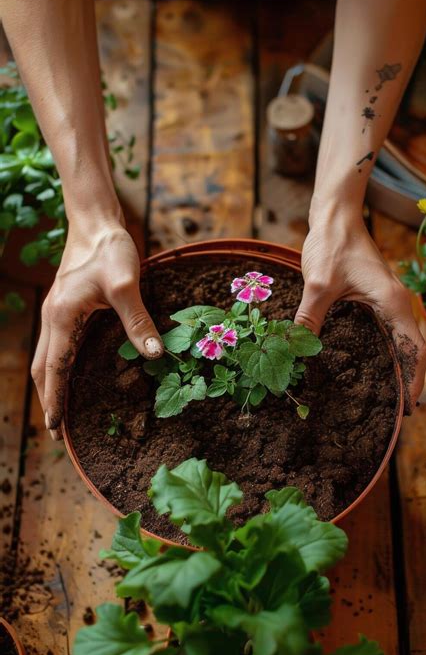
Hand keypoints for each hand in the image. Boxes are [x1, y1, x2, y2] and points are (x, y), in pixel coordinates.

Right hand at [32, 223, 163, 438]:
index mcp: (62, 317)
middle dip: (48, 399)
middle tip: (57, 431)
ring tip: (61, 411)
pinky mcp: (64, 308)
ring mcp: (55, 313)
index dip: (54, 399)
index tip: (55, 428)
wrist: (96, 224)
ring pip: (45, 358)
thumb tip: (155, 354)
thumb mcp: (126, 285)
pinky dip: (58, 367)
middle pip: (42, 369)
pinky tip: (72, 374)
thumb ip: (138, 320)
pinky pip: (56, 345)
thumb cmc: (109, 251)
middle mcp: (52, 319)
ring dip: (51, 385)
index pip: (54, 369)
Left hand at [294, 212, 425, 412]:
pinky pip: (385, 330)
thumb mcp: (318, 285)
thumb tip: (296, 351)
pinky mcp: (375, 297)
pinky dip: (384, 350)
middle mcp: (396, 304)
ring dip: (396, 366)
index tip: (409, 406)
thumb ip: (309, 320)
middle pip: (410, 350)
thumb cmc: (333, 244)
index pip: (414, 350)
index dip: (414, 380)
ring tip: (385, 395)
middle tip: (394, 410)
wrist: (336, 215)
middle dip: (406, 380)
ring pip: (399, 341)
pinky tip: (367, 363)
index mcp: (393, 303)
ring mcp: (387, 300)